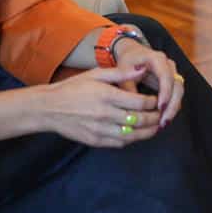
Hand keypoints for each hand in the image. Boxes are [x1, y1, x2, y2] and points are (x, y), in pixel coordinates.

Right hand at [8, 64, 160, 147]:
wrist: (49, 108)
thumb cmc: (73, 88)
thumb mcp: (96, 74)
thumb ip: (121, 73)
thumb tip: (142, 69)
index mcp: (107, 96)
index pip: (140, 102)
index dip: (154, 102)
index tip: (158, 100)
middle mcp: (105, 114)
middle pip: (140, 120)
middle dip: (155, 117)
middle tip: (162, 113)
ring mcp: (100, 130)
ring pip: (133, 135)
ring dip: (148, 131)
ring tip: (156, 126)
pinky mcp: (95, 141)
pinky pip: (120, 143)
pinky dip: (132, 139)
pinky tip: (138, 133)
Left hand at [112, 37, 184, 127]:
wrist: (132, 54)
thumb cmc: (126, 63)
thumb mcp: (122, 73)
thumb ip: (127, 88)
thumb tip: (133, 108)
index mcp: (156, 58)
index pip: (166, 75)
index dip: (165, 92)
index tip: (159, 108)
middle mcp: (168, 65)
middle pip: (177, 85)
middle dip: (172, 105)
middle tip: (163, 121)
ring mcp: (173, 73)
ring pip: (179, 92)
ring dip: (173, 108)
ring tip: (162, 124)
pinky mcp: (172, 81)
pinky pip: (175, 95)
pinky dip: (170, 107)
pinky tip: (162, 119)